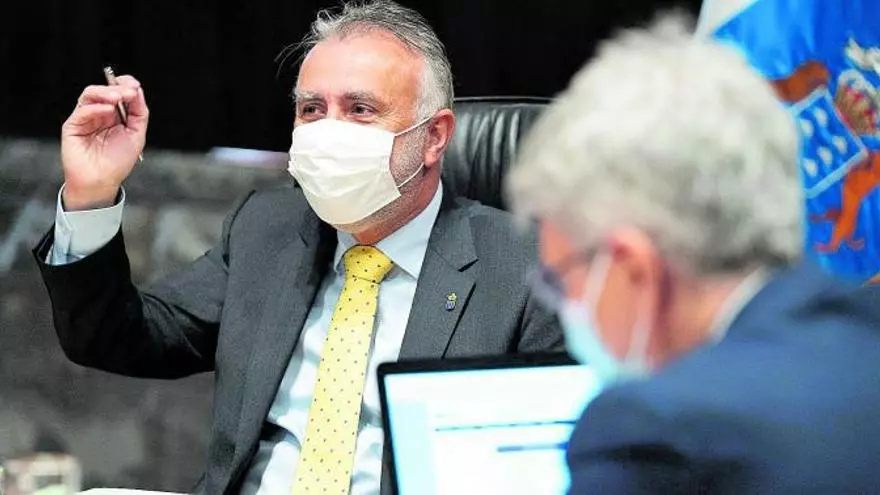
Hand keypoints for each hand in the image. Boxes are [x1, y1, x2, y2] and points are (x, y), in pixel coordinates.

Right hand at [61, 75, 148, 209]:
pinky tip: (108, 111)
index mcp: (114, 114)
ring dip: (105, 93)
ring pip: (90, 95)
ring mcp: (85, 118)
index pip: (117, 92)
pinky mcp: (72, 126)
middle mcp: (99, 113)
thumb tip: (137, 90)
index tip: (134, 86)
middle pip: (104, 91)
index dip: (125, 85)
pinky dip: (95, 108)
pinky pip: (82, 111)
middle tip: (129, 92)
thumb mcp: (136, 135)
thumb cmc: (117, 161)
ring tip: (118, 97)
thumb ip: (139, 113)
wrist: (101, 182)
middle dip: (118, 89)